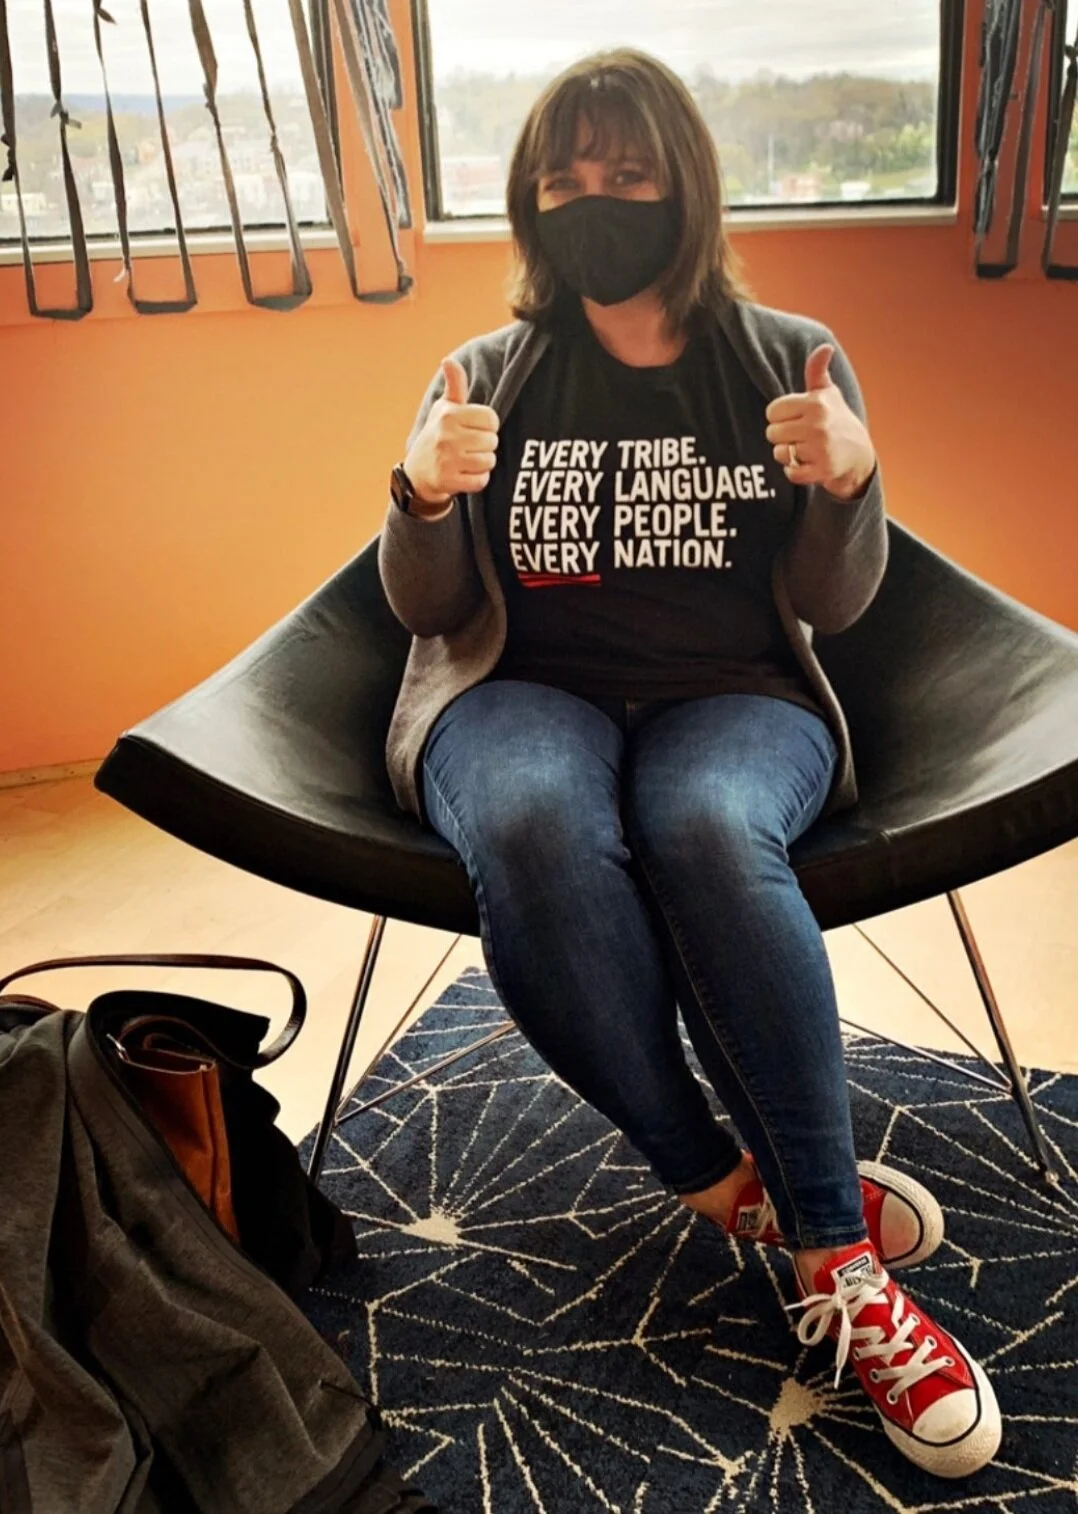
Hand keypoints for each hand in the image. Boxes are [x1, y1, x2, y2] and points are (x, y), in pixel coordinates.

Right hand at [404, 357, 499, 508]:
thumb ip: (454, 385)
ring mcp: (447, 460)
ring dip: (482, 464)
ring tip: (467, 460)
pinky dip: (477, 480)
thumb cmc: (437, 434)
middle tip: (469, 447)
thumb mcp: (444, 408)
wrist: (416, 473)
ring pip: (489, 461)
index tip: (475, 429)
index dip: (488, 426)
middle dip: (485, 446)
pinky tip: (465, 474)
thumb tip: (449, 360)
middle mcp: (447, 436)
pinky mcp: (449, 481)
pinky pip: (481, 481)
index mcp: (449, 415)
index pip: (491, 419)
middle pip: (492, 441)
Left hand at [765, 344, 876, 500]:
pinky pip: (790, 473)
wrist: (859, 455)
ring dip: (788, 455)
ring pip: (779, 453)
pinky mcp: (822, 470)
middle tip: (801, 436)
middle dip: (782, 437)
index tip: (795, 418)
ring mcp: (820, 449)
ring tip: (805, 449)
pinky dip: (795, 471)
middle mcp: (818, 424)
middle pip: (772, 433)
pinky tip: (809, 464)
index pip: (773, 411)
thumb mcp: (828, 393)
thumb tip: (825, 347)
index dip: (780, 416)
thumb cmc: (836, 420)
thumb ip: (817, 371)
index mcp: (816, 403)